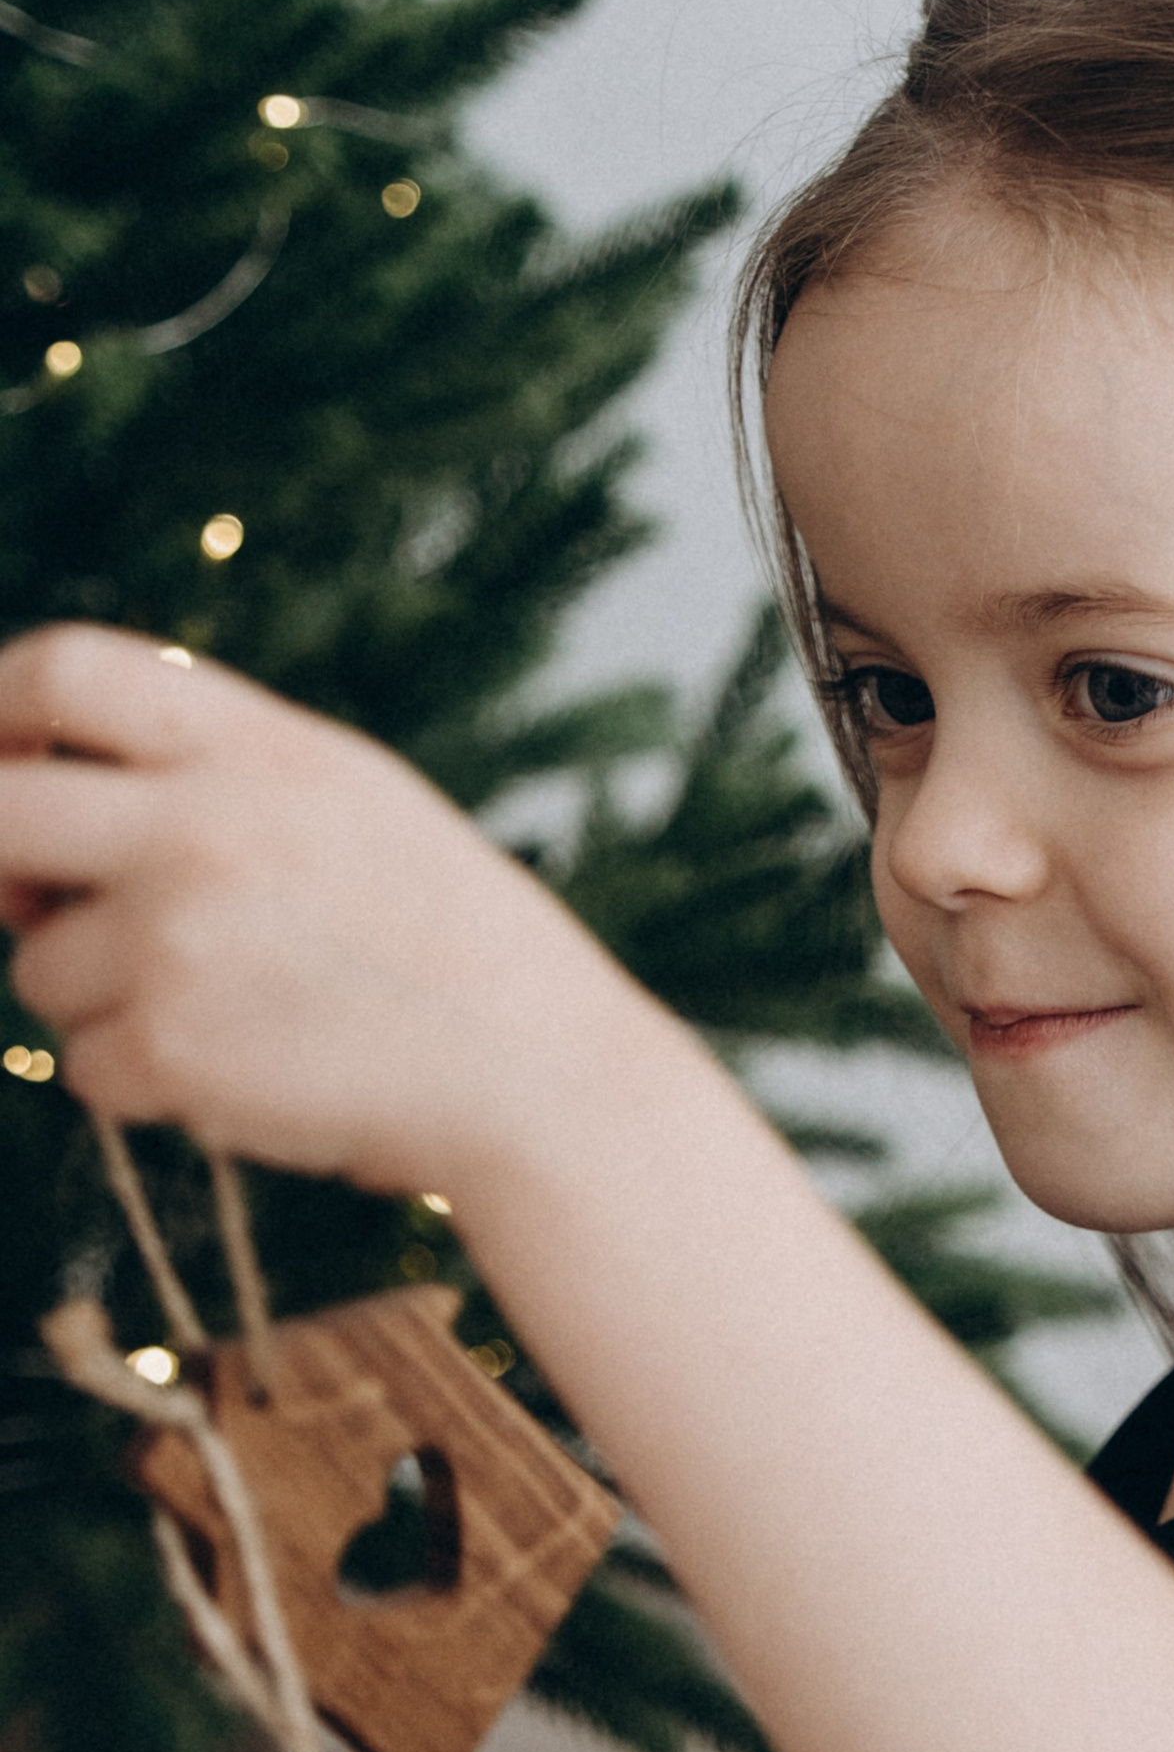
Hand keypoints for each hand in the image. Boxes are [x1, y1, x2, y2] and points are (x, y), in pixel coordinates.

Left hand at [0, 623, 648, 1187]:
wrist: (541, 1076)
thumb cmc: (445, 942)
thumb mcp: (350, 798)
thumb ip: (210, 766)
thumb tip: (31, 785)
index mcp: (260, 747)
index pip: (62, 671)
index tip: (4, 756)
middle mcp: (204, 825)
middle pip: (0, 815)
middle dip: (5, 870)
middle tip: (38, 903)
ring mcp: (178, 937)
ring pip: (38, 963)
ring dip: (98, 997)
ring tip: (224, 1010)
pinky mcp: (170, 1046)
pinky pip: (82, 1063)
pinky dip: (142, 1080)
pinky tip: (243, 1072)